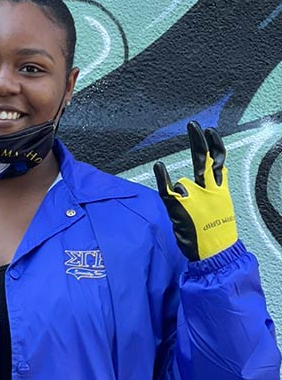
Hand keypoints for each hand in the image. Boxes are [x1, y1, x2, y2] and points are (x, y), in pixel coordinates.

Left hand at [153, 122, 237, 260]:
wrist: (215, 254)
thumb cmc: (213, 230)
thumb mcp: (220, 204)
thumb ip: (216, 184)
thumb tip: (218, 169)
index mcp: (220, 190)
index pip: (218, 161)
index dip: (215, 145)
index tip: (210, 130)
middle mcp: (210, 192)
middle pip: (204, 161)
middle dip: (198, 142)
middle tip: (193, 125)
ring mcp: (196, 201)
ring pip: (185, 181)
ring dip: (182, 189)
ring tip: (189, 212)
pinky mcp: (181, 210)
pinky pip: (168, 190)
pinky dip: (162, 177)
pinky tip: (159, 166)